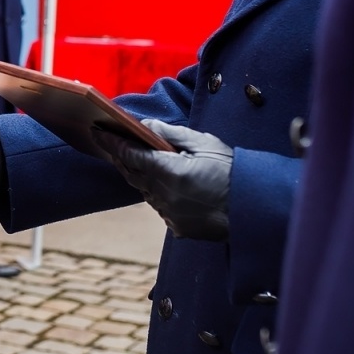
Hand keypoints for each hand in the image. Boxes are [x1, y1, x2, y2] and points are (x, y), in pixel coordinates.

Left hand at [88, 119, 231, 240]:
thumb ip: (171, 134)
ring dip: (139, 175)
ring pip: (144, 191)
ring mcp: (169, 214)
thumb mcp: (204, 144)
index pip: (130, 154)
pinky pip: (160, 206)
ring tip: (132, 159)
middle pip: (132, 173)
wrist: (255, 210)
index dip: (111, 142)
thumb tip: (145, 126)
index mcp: (170, 172)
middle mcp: (164, 195)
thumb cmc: (233, 171)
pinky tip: (162, 183)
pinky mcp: (177, 227)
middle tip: (107, 142)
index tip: (97, 131)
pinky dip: (158, 193)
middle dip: (119, 156)